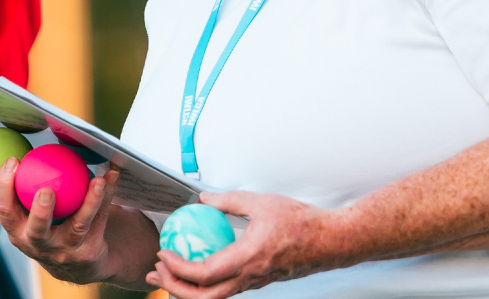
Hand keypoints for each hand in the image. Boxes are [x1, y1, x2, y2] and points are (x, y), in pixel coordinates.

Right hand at [0, 159, 123, 284]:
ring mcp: (66, 250)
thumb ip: (16, 196)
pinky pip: (100, 219)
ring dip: (89, 202)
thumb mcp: (27, 219)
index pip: (6, 212)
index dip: (4, 188)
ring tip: (97, 180)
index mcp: (19, 233)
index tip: (13, 161)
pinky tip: (112, 175)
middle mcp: (39, 245)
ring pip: (79, 226)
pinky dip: (107, 196)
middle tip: (46, 190)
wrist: (79, 266)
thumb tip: (5, 158)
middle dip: (41, 212)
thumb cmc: (49, 229)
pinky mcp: (89, 251)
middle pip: (38, 230)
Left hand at [147, 191, 340, 298]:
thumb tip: (202, 199)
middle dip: (174, 288)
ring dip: (188, 289)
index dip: (176, 268)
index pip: (202, 274)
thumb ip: (228, 201)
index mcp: (246, 259)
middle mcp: (249, 278)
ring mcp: (254, 283)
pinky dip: (205, 284)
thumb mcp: (262, 202)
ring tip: (169, 273)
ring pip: (214, 298)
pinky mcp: (259, 281)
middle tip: (156, 271)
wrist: (332, 241)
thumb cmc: (301, 221)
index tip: (162, 252)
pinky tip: (198, 266)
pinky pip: (227, 289)